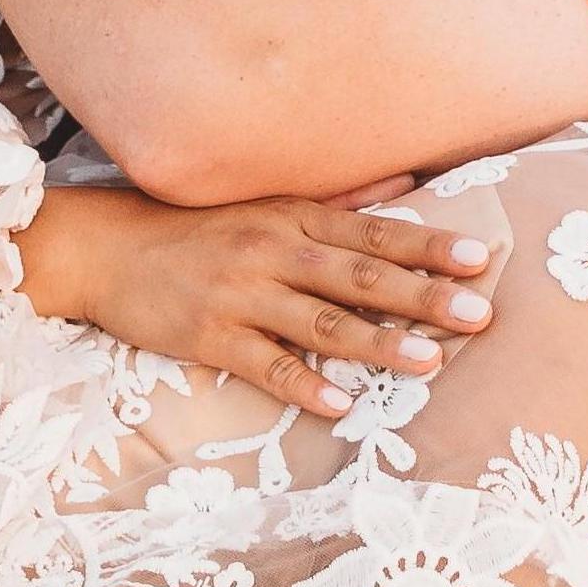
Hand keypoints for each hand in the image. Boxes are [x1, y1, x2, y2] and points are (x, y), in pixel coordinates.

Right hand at [16, 180, 495, 417]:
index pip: (376, 233)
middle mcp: (274, 252)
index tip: (481, 257)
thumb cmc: (197, 228)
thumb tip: (411, 182)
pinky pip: (263, 365)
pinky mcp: (210, 337)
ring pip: (320, 322)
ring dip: (377, 343)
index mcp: (295, 218)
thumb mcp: (270, 204)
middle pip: (360, 276)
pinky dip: (300, 384)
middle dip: (422, 295)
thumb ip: (344, 199)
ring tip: (428, 361)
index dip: (429, 245)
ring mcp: (242, 295)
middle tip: (477, 313)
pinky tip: (337, 405)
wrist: (107, 248)